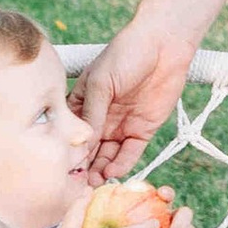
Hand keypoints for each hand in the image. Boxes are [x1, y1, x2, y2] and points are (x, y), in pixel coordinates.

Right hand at [80, 17, 197, 177]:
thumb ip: (92, 113)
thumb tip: (82, 143)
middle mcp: (100, 118)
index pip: (71, 132)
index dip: (67, 149)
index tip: (63, 166)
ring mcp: (120, 126)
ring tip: (95, 183)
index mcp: (83, 104)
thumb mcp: (101, 82)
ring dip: (101, 170)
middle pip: (88, 150)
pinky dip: (122, 165)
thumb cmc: (126, 54)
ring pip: (107, 156)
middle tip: (78, 183)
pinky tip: (113, 173)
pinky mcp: (142, 130)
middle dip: (83, 167)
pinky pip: (130, 153)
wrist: (164, 44)